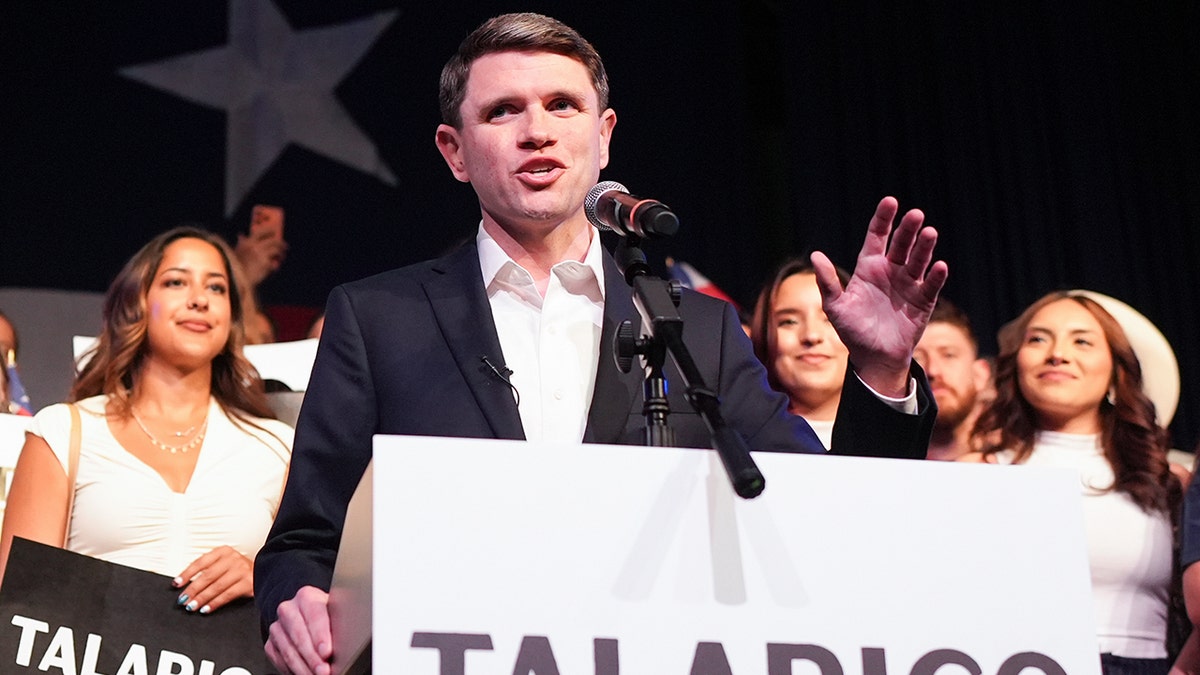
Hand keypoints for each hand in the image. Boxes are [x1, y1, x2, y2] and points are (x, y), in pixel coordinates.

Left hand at [172, 545, 253, 614]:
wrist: (265, 572)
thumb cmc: (238, 570)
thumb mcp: (224, 563)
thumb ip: (208, 570)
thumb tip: (185, 584)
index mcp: (224, 551)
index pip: (201, 561)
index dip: (187, 573)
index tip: (176, 584)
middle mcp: (233, 558)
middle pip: (208, 575)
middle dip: (193, 589)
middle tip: (182, 600)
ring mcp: (242, 570)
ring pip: (217, 586)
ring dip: (202, 598)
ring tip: (191, 606)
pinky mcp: (248, 583)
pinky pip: (228, 594)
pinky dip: (215, 603)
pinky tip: (206, 609)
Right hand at [235, 230, 287, 286]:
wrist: (235, 279)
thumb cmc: (235, 265)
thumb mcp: (236, 251)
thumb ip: (241, 243)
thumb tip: (240, 235)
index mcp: (248, 242)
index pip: (262, 231)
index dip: (270, 230)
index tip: (275, 231)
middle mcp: (255, 246)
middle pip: (274, 241)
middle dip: (281, 243)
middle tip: (285, 246)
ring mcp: (261, 254)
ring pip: (277, 250)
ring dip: (281, 253)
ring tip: (282, 256)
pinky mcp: (265, 264)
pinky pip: (274, 263)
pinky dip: (275, 266)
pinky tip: (275, 268)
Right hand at [265, 586, 333, 674]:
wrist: (307, 618)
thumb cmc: (327, 617)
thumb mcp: (337, 613)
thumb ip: (340, 623)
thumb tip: (348, 642)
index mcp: (307, 597)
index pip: (314, 615)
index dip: (321, 635)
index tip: (327, 652)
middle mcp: (289, 610)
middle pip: (300, 636)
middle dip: (313, 657)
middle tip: (324, 671)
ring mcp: (277, 627)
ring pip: (289, 651)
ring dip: (304, 667)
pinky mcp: (270, 644)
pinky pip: (281, 660)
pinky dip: (294, 670)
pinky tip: (307, 673)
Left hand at [812, 196, 946, 396]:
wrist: (873, 357)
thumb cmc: (852, 330)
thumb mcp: (835, 307)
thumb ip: (827, 282)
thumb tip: (815, 255)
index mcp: (869, 268)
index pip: (877, 237)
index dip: (883, 219)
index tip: (890, 201)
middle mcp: (891, 271)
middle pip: (901, 245)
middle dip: (908, 229)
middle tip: (915, 215)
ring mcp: (908, 285)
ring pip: (918, 261)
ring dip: (924, 247)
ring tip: (930, 232)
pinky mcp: (923, 302)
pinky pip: (930, 286)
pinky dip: (935, 276)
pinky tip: (939, 266)